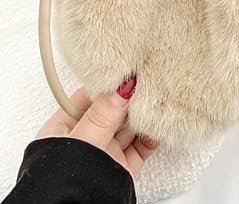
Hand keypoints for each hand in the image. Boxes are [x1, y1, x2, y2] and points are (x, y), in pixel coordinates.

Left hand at [36, 77, 157, 178]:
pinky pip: (143, 146)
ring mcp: (106, 153)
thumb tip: (121, 87)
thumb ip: (103, 114)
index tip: (129, 70)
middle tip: (149, 81)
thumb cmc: (63, 183)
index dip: (109, 83)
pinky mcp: (124, 167)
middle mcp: (87, 138)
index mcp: (65, 128)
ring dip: (145, 114)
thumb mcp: (82, 141)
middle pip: (113, 110)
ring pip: (130, 126)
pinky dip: (153, 135)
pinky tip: (160, 125)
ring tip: (159, 99)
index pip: (90, 96)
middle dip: (131, 98)